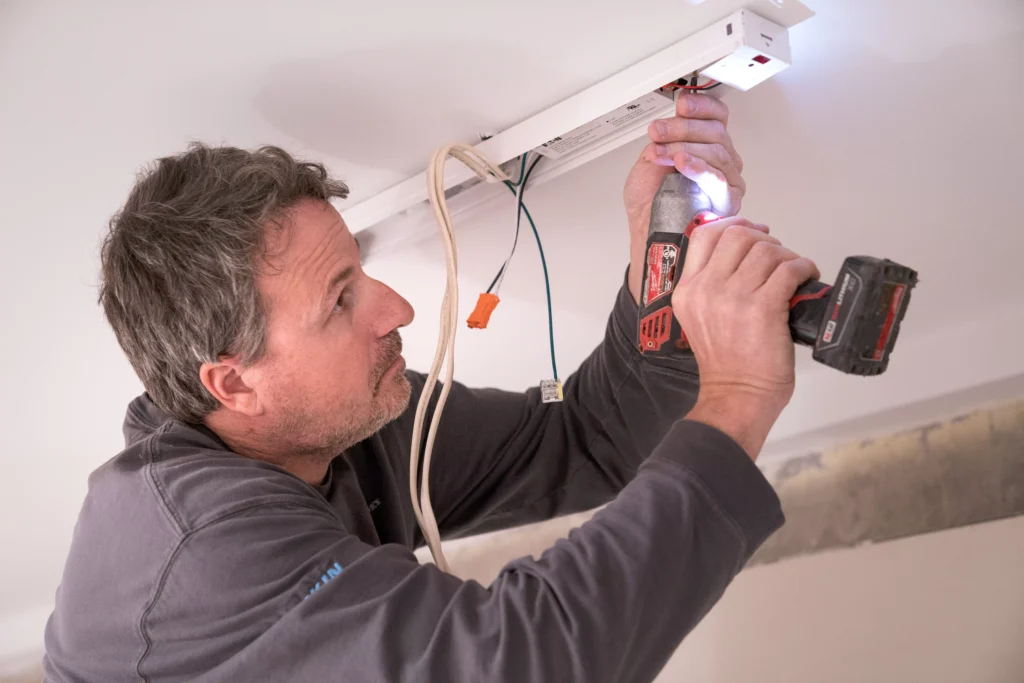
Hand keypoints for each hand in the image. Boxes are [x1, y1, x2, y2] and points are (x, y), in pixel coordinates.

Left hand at [624, 93, 745, 302]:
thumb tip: (670, 122)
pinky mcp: (728, 201)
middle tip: (657, 132)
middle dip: (682, 128)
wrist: (647, 233)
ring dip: (683, 146)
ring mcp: (727, 179)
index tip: (681, 103)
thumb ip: (662, 139)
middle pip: (715, 130)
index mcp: (705, 144)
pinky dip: (699, 167)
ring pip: (717, 151)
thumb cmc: (650, 202)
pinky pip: (720, 179)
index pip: (717, 114)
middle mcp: (721, 160)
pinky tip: (682, 163)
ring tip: (661, 151)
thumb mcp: (649, 160)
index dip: (701, 105)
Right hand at [673, 218, 818, 458]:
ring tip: (795, 270)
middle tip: (777, 254)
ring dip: (787, 254)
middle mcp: (707, 289)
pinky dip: (804, 267)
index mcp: (688, 290)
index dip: (733, 225)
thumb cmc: (725, 364)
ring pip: (767, 249)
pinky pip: (789, 269)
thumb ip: (711, 287)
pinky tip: (807, 277)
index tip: (752, 231)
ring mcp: (734, 297)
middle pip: (737, 235)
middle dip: (764, 238)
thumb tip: (746, 256)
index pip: (704, 235)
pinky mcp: (764, 308)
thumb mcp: (700, 318)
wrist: (737, 397)